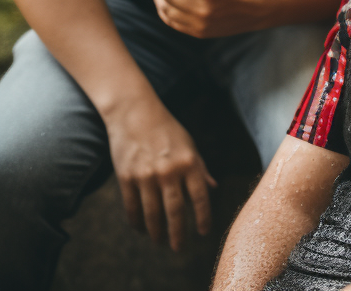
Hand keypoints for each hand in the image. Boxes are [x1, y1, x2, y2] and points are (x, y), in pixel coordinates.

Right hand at [105, 93, 215, 250]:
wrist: (135, 114)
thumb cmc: (167, 129)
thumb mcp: (190, 145)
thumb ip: (200, 168)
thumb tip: (213, 187)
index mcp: (189, 162)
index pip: (200, 196)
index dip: (203, 217)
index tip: (204, 232)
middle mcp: (169, 171)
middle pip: (176, 210)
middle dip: (179, 233)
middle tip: (180, 248)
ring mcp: (146, 175)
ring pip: (152, 213)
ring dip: (157, 231)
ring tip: (160, 241)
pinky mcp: (126, 178)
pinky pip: (132, 207)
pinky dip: (136, 221)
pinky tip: (140, 228)